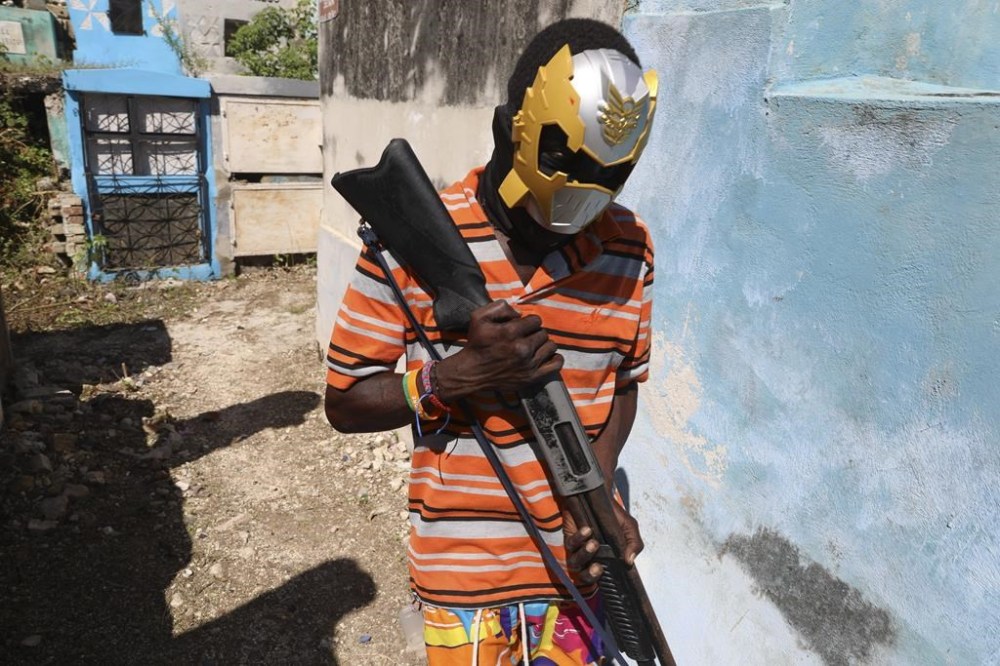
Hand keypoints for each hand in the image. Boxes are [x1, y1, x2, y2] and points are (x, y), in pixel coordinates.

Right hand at [434, 300, 562, 401]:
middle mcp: (522, 348)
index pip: (535, 320)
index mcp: (510, 332)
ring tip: (532, 347)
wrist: (472, 372)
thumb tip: (519, 313)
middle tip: (524, 338)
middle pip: (543, 333)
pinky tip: (546, 355)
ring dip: (543, 344)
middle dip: (534, 333)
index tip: (521, 327)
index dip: (529, 322)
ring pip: (550, 346)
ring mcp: (529, 364)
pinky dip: (555, 358)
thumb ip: (500, 307)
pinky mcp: (532, 377)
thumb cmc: (476, 344)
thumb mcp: (479, 317)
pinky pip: (555, 364)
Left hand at [563, 499, 643, 583]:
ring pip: (575, 563)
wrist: (601, 497)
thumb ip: (633, 544)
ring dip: (584, 554)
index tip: (611, 577)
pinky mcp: (569, 538)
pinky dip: (578, 538)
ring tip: (594, 543)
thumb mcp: (629, 529)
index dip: (605, 582)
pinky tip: (587, 530)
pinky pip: (570, 544)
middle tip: (599, 567)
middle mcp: (590, 559)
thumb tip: (629, 560)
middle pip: (584, 578)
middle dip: (590, 575)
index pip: (603, 579)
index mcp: (605, 561)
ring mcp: (578, 549)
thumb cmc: (614, 516)